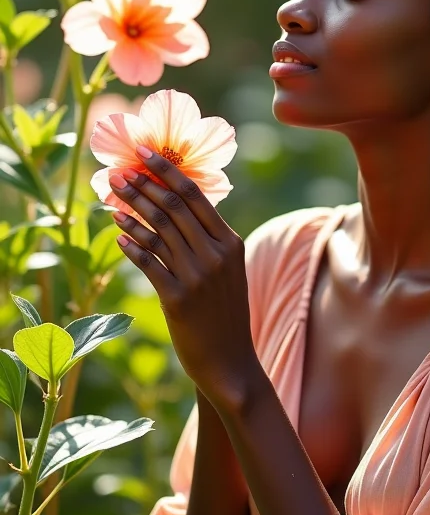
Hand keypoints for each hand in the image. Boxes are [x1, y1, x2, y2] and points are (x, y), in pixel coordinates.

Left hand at [108, 146, 257, 410]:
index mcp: (232, 243)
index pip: (197, 196)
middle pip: (173, 208)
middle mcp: (217, 255)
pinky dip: (131, 244)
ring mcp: (198, 276)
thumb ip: (210, 241)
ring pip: (158, 231)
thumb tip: (178, 208)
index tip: (146, 153)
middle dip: (143, 185)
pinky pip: (148, 262)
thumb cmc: (226, 314)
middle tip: (118, 172)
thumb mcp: (229, 272)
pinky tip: (117, 233)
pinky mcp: (179, 298)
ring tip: (111, 196)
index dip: (168, 171)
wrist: (231, 361)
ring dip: (131, 209)